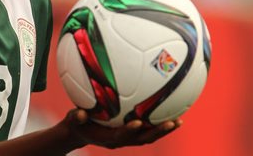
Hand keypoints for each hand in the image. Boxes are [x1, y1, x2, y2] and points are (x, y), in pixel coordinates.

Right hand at [64, 109, 182, 149]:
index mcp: (108, 139)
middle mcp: (121, 140)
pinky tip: (169, 111)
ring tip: (179, 121)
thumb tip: (80, 114)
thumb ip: (77, 117)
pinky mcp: (130, 133)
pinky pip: (147, 129)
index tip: (139, 123)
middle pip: (143, 139)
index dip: (130, 131)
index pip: (122, 136)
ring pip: (148, 136)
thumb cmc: (76, 123)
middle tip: (173, 123)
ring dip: (163, 130)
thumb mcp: (73, 119)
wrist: (80, 132)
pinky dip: (158, 123)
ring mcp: (127, 138)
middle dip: (158, 132)